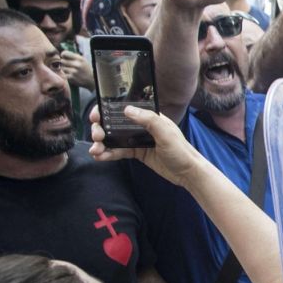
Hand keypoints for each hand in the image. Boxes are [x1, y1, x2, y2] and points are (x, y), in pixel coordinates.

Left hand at [60, 50, 93, 89]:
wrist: (93, 80)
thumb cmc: (87, 69)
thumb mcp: (83, 60)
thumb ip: (73, 56)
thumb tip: (62, 54)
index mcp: (80, 58)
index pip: (65, 53)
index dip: (63, 55)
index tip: (64, 57)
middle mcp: (76, 64)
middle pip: (62, 61)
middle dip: (64, 63)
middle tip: (68, 65)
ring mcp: (74, 72)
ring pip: (62, 68)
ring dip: (65, 69)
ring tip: (71, 71)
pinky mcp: (71, 78)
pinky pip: (64, 74)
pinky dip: (67, 75)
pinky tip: (72, 75)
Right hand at [88, 105, 204, 186]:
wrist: (188, 173)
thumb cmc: (180, 151)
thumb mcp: (166, 134)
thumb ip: (148, 120)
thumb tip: (127, 109)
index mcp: (149, 117)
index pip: (124, 109)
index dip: (107, 111)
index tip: (96, 117)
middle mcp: (142, 127)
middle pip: (115, 124)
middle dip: (101, 129)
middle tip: (96, 137)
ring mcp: (139, 140)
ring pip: (115, 139)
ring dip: (102, 144)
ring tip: (95, 151)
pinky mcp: (137, 153)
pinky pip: (119, 151)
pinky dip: (109, 154)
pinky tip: (100, 157)